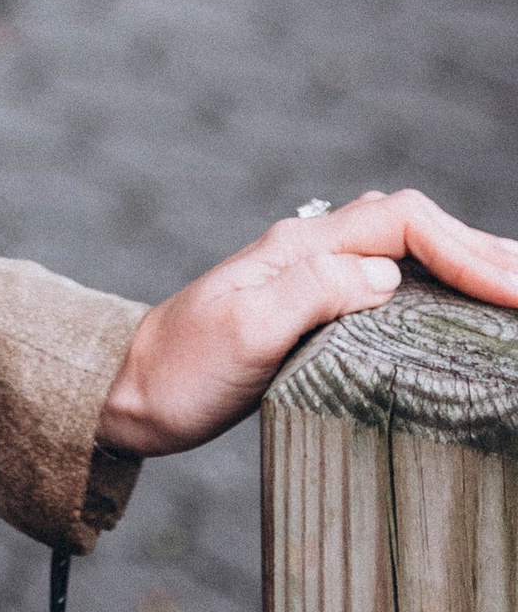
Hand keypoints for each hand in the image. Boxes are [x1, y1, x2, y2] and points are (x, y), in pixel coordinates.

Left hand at [96, 189, 517, 458]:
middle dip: (481, 247)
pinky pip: (393, 278)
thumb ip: (312, 296)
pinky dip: (438, 283)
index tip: (514, 290)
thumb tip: (387, 275)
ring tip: (515, 286)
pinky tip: (461, 309)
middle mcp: (312, 250)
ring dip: (465, 258)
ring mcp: (314, 277)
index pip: (401, 222)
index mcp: (301, 248)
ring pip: (407, 246)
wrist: (133, 389)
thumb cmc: (183, 368)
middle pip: (414, 225)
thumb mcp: (243, 333)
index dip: (465, 247)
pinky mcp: (315, 309)